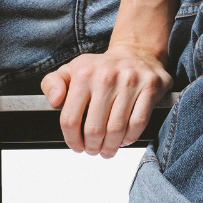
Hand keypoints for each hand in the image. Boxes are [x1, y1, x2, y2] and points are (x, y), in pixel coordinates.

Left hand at [41, 47, 172, 157]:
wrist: (137, 52)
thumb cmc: (101, 69)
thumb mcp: (71, 70)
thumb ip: (52, 84)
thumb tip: (54, 101)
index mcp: (84, 74)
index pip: (71, 119)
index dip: (72, 140)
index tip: (77, 147)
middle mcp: (106, 76)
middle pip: (94, 129)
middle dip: (92, 147)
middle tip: (93, 150)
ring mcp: (130, 81)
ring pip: (117, 130)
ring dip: (110, 147)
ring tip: (107, 150)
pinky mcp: (150, 87)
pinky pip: (138, 123)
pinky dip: (129, 138)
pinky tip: (123, 140)